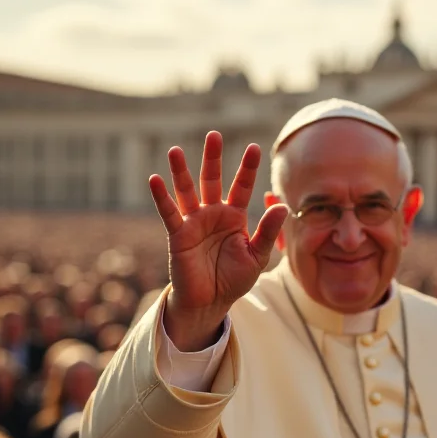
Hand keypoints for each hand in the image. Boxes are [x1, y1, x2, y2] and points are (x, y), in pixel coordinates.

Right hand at [149, 132, 287, 348]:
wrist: (212, 302)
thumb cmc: (234, 279)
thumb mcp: (257, 256)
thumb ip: (268, 232)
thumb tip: (282, 206)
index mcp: (235, 217)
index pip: (242, 187)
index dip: (247, 168)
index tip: (254, 148)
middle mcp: (213, 214)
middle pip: (213, 180)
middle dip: (213, 158)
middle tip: (214, 135)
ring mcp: (194, 222)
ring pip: (187, 191)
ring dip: (181, 172)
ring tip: (175, 151)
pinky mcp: (178, 235)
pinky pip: (169, 213)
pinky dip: (161, 197)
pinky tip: (154, 179)